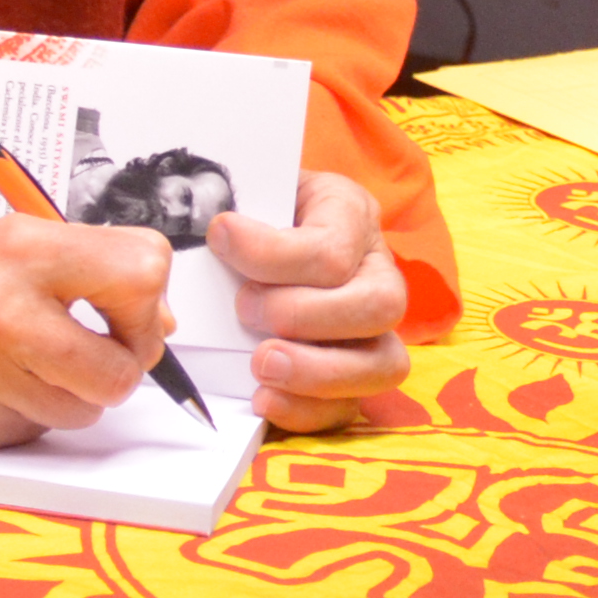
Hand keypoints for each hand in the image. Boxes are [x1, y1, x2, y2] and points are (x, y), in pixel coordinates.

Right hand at [0, 214, 172, 448]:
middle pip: (122, 367)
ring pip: (82, 411)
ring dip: (72, 395)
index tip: (126, 305)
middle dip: (123, 365)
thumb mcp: (2, 242)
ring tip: (28, 360)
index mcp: (19, 250)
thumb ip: (84, 273)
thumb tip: (161, 319)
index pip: (143, 272)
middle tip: (99, 349)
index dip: (145, 298)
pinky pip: (32, 431)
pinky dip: (25, 413)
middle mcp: (1, 313)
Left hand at [207, 170, 409, 432]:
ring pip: (384, 364)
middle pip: (381, 305)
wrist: (262, 230)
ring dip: (317, 371)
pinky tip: (263, 397)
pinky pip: (351, 408)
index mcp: (353, 215)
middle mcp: (378, 272)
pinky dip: (306, 410)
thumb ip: (238, 201)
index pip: (334, 247)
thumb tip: (212, 228)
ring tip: (260, 365)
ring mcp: (375, 330)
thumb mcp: (254, 186)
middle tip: (246, 309)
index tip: (220, 238)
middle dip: (306, 315)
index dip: (272, 253)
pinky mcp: (355, 375)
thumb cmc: (258, 209)